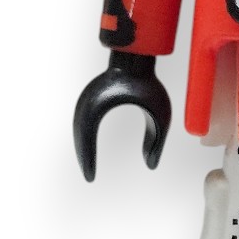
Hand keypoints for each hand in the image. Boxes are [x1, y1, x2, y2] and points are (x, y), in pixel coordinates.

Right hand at [72, 52, 170, 180]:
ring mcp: (89, 99)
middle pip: (80, 134)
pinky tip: (90, 155)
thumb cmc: (148, 83)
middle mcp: (90, 99)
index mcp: (103, 100)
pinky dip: (86, 141)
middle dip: (83, 157)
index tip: (91, 177)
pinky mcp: (92, 100)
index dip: (86, 158)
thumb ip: (157, 140)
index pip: (86, 134)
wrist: (136, 61)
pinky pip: (85, 125)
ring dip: (84, 149)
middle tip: (89, 177)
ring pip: (80, 130)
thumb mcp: (158, 114)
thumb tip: (151, 166)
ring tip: (89, 169)